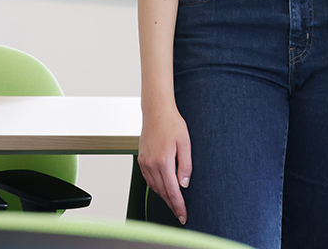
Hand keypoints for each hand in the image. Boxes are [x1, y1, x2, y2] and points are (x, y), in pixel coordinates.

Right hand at [137, 102, 191, 224]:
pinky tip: (164, 189)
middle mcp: (151, 164)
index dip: (178, 205)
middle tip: (180, 213)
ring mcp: (144, 162)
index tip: (183, 215)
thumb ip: (186, 165)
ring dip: (164, 197)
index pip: (172, 190)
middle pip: (162, 192)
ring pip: (154, 187)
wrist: (157, 112)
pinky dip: (157, 187)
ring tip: (174, 203)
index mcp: (163, 161)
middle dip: (172, 204)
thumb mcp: (186, 143)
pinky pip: (149, 179)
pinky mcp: (141, 160)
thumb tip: (185, 184)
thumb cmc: (172, 124)